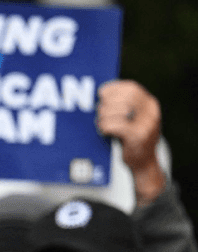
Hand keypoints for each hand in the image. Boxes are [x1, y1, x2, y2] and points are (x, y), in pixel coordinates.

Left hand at [96, 80, 165, 203]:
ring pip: (117, 111)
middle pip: (123, 98)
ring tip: (101, 123)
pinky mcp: (137, 136)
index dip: (113, 88)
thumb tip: (100, 94)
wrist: (144, 163)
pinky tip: (104, 131)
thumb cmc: (132, 138)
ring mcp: (146, 124)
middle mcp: (151, 112)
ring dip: (103, 116)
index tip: (101, 93)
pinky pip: (115, 125)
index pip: (131, 88)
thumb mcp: (133, 118)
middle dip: (106, 104)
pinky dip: (105, 127)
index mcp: (150, 104)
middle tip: (99, 112)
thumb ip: (123, 105)